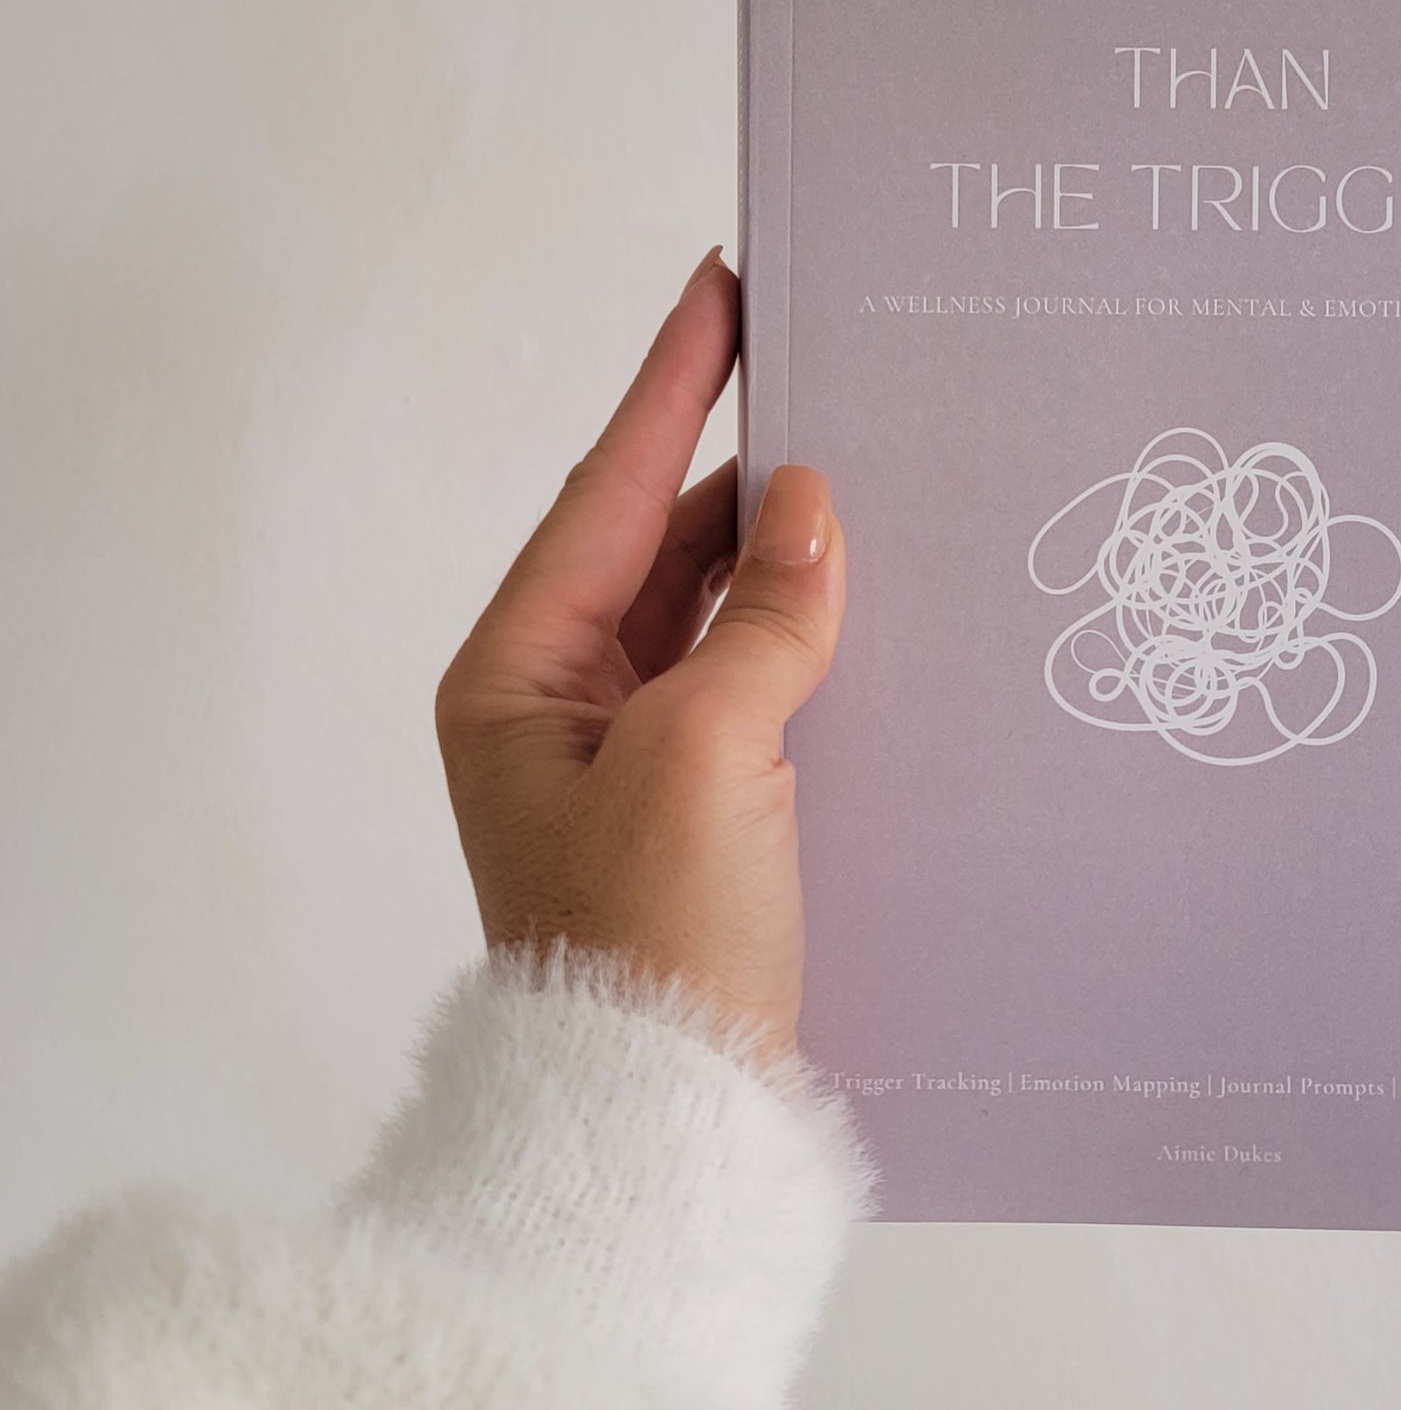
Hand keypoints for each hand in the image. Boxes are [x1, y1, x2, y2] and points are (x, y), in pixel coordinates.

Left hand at [434, 249, 844, 1062]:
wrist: (660, 1122)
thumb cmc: (648, 943)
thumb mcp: (706, 756)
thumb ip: (762, 621)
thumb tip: (812, 507)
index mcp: (517, 678)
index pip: (608, 496)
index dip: (672, 388)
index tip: (721, 287)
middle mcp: (563, 710)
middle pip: (662, 549)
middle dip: (747, 474)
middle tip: (829, 373)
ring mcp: (633, 765)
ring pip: (717, 621)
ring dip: (788, 562)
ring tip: (872, 476)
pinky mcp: (701, 817)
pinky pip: (756, 692)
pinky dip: (809, 646)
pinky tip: (873, 609)